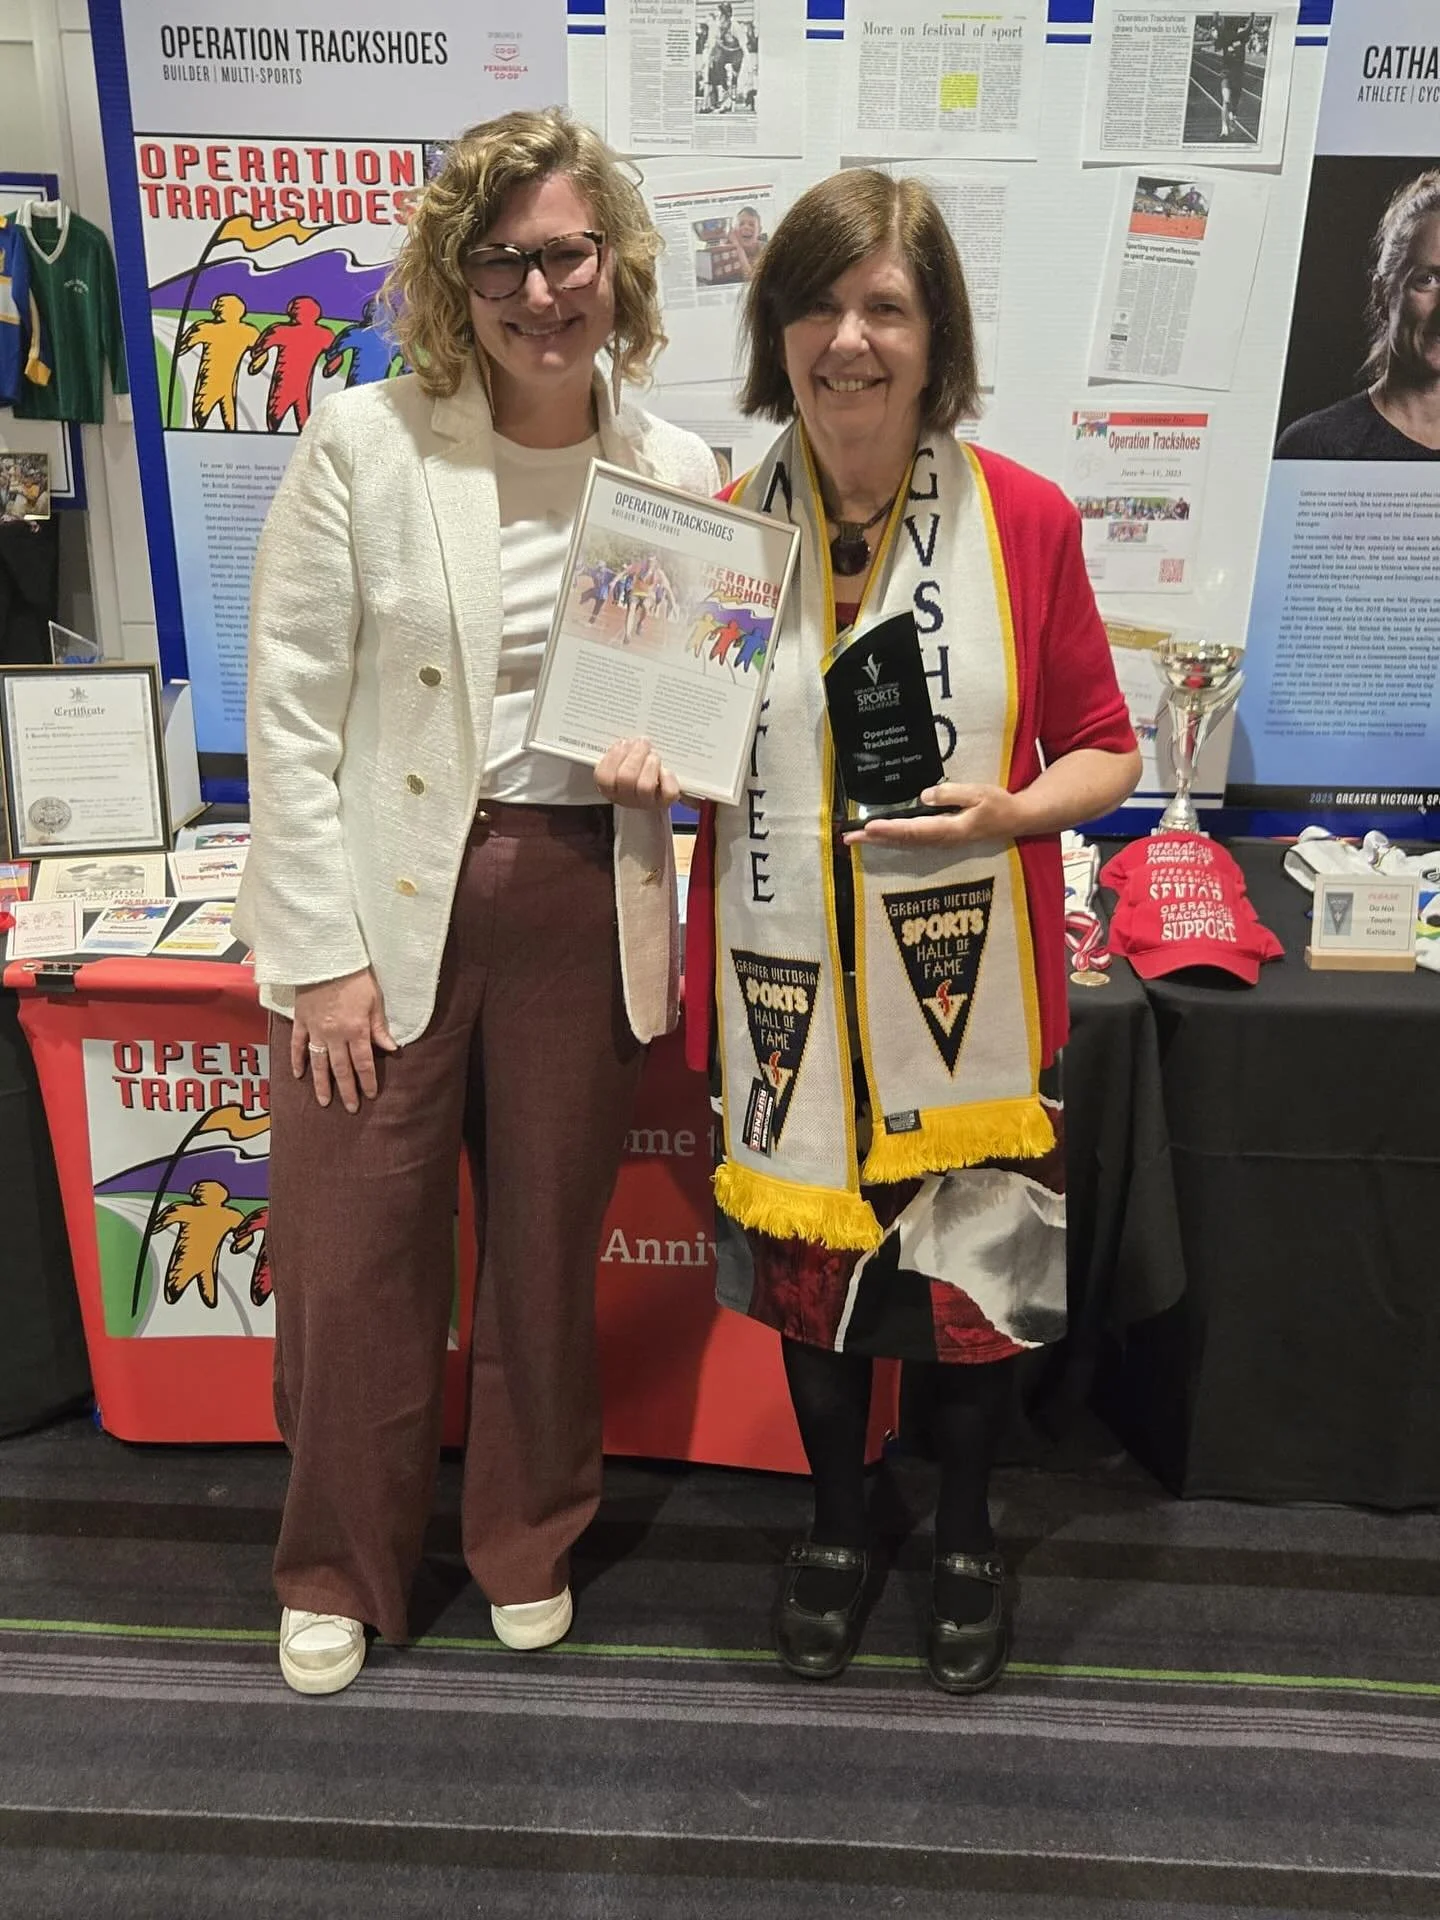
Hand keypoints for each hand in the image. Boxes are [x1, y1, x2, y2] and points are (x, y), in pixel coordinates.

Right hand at [291, 967, 397, 1113]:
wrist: (324, 957)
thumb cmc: (354, 976)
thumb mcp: (374, 1000)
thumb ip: (380, 1027)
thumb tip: (391, 1049)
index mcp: (356, 1030)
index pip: (363, 1062)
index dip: (367, 1081)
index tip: (370, 1095)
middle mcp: (334, 1035)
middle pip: (341, 1069)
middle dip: (347, 1090)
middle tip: (351, 1108)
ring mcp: (315, 1029)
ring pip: (319, 1063)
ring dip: (322, 1084)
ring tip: (324, 1102)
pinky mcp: (301, 1021)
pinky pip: (297, 1045)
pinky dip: (297, 1060)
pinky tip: (299, 1075)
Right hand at [595, 737, 680, 809]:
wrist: (655, 789)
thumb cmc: (636, 771)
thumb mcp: (622, 761)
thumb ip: (621, 751)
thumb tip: (628, 740)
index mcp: (610, 789)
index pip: (604, 777)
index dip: (614, 757)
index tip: (623, 742)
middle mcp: (626, 798)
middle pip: (626, 778)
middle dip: (636, 754)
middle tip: (643, 742)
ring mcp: (646, 802)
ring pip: (645, 786)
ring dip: (650, 764)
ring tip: (653, 754)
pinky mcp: (665, 802)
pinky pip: (667, 792)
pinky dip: (668, 777)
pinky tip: (665, 770)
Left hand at [841, 781, 1027, 849]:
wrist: (1016, 819)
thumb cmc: (998, 804)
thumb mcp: (978, 793)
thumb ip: (950, 794)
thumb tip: (925, 796)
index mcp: (950, 829)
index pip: (914, 830)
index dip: (890, 830)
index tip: (869, 827)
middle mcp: (942, 840)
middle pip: (902, 841)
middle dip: (874, 839)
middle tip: (848, 837)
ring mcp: (940, 842)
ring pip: (904, 844)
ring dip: (879, 841)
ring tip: (856, 838)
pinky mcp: (941, 839)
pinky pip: (911, 842)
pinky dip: (892, 840)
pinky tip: (879, 837)